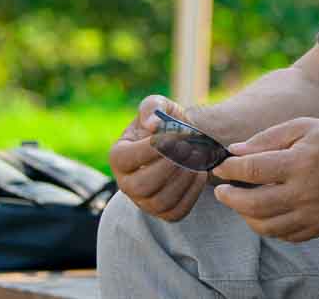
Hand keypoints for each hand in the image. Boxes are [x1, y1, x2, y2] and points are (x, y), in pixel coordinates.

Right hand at [108, 94, 208, 221]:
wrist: (184, 142)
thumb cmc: (166, 123)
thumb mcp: (159, 106)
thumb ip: (152, 107)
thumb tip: (152, 124)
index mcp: (118, 156)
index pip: (126, 158)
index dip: (152, 148)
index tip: (177, 135)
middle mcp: (125, 183)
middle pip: (142, 185)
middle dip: (171, 166)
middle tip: (190, 149)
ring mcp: (143, 201)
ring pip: (160, 201)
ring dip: (184, 179)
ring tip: (197, 160)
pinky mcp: (163, 212)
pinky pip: (177, 211)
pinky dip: (192, 193)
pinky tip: (200, 173)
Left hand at [211, 118, 318, 242]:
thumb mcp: (303, 127)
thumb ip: (267, 138)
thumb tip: (234, 151)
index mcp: (300, 162)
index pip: (252, 170)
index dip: (230, 169)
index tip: (220, 167)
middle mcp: (305, 191)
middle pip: (252, 205)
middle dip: (229, 198)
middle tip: (221, 191)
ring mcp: (313, 213)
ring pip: (265, 226)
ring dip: (245, 216)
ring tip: (242, 202)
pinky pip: (284, 235)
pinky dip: (268, 226)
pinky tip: (266, 212)